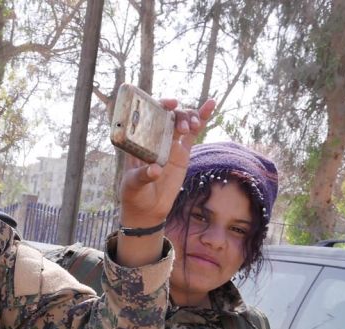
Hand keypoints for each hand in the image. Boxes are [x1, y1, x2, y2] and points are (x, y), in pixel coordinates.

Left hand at [118, 98, 216, 226]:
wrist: (147, 208)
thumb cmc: (134, 194)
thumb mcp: (134, 184)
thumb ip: (143, 176)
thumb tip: (156, 169)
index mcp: (139, 140)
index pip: (148, 116)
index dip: (159, 105)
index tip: (170, 104)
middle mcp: (154, 138)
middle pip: (168, 115)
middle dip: (178, 114)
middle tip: (183, 127)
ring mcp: (169, 143)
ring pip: (181, 121)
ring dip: (189, 118)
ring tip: (191, 128)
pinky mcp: (182, 152)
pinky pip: (193, 133)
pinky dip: (201, 118)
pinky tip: (210, 104)